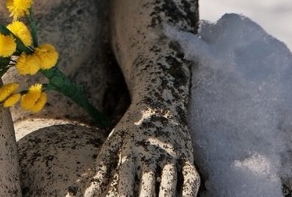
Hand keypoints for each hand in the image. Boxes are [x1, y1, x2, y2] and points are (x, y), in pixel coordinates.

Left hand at [83, 105, 199, 196]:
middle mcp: (151, 153)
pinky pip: (191, 178)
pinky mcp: (186, 156)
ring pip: (169, 183)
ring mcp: (170, 155)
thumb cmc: (131, 129)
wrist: (159, 104)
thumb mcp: (113, 144)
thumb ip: (100, 171)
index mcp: (130, 151)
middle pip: (147, 185)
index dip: (123, 195)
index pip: (125, 179)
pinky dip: (189, 194)